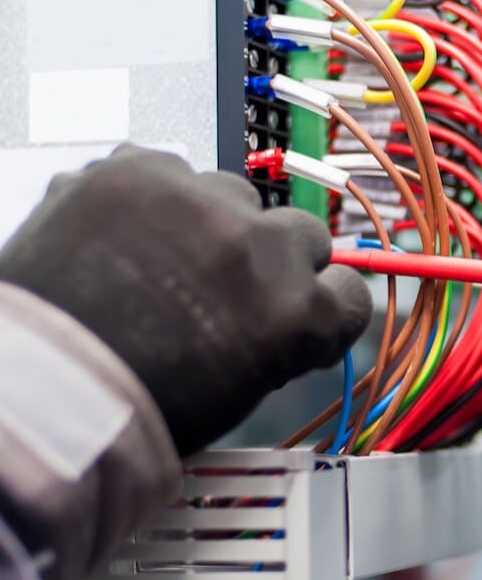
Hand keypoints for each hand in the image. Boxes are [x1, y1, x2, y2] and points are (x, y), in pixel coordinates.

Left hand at [0, 145, 370, 456]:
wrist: (27, 390)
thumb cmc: (127, 409)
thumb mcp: (239, 390)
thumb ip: (279, 338)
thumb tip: (287, 307)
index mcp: (295, 312)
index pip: (351, 290)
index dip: (325, 304)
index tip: (305, 311)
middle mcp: (258, 246)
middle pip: (303, 234)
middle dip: (273, 260)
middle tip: (224, 290)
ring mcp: (196, 201)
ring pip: (235, 196)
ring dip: (212, 225)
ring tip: (160, 265)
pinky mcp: (134, 171)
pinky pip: (166, 172)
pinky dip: (151, 201)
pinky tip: (124, 240)